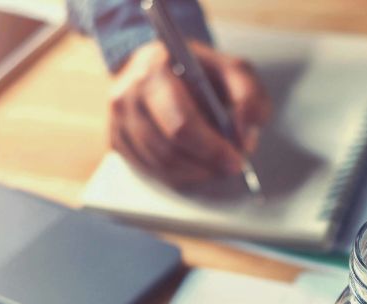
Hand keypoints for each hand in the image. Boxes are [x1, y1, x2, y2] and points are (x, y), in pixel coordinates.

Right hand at [110, 40, 270, 185]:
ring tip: (215, 165)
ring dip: (194, 173)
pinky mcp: (116, 139)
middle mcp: (128, 94)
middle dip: (205, 166)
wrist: (160, 65)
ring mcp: (118, 119)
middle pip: (168, 150)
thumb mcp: (233, 71)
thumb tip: (243, 137)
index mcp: (155, 70)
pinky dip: (178, 175)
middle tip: (229, 167)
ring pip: (159, 165)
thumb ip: (249, 98)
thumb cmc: (199, 70)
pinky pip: (148, 171)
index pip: (181, 124)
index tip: (235, 161)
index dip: (211, 149)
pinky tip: (194, 166)